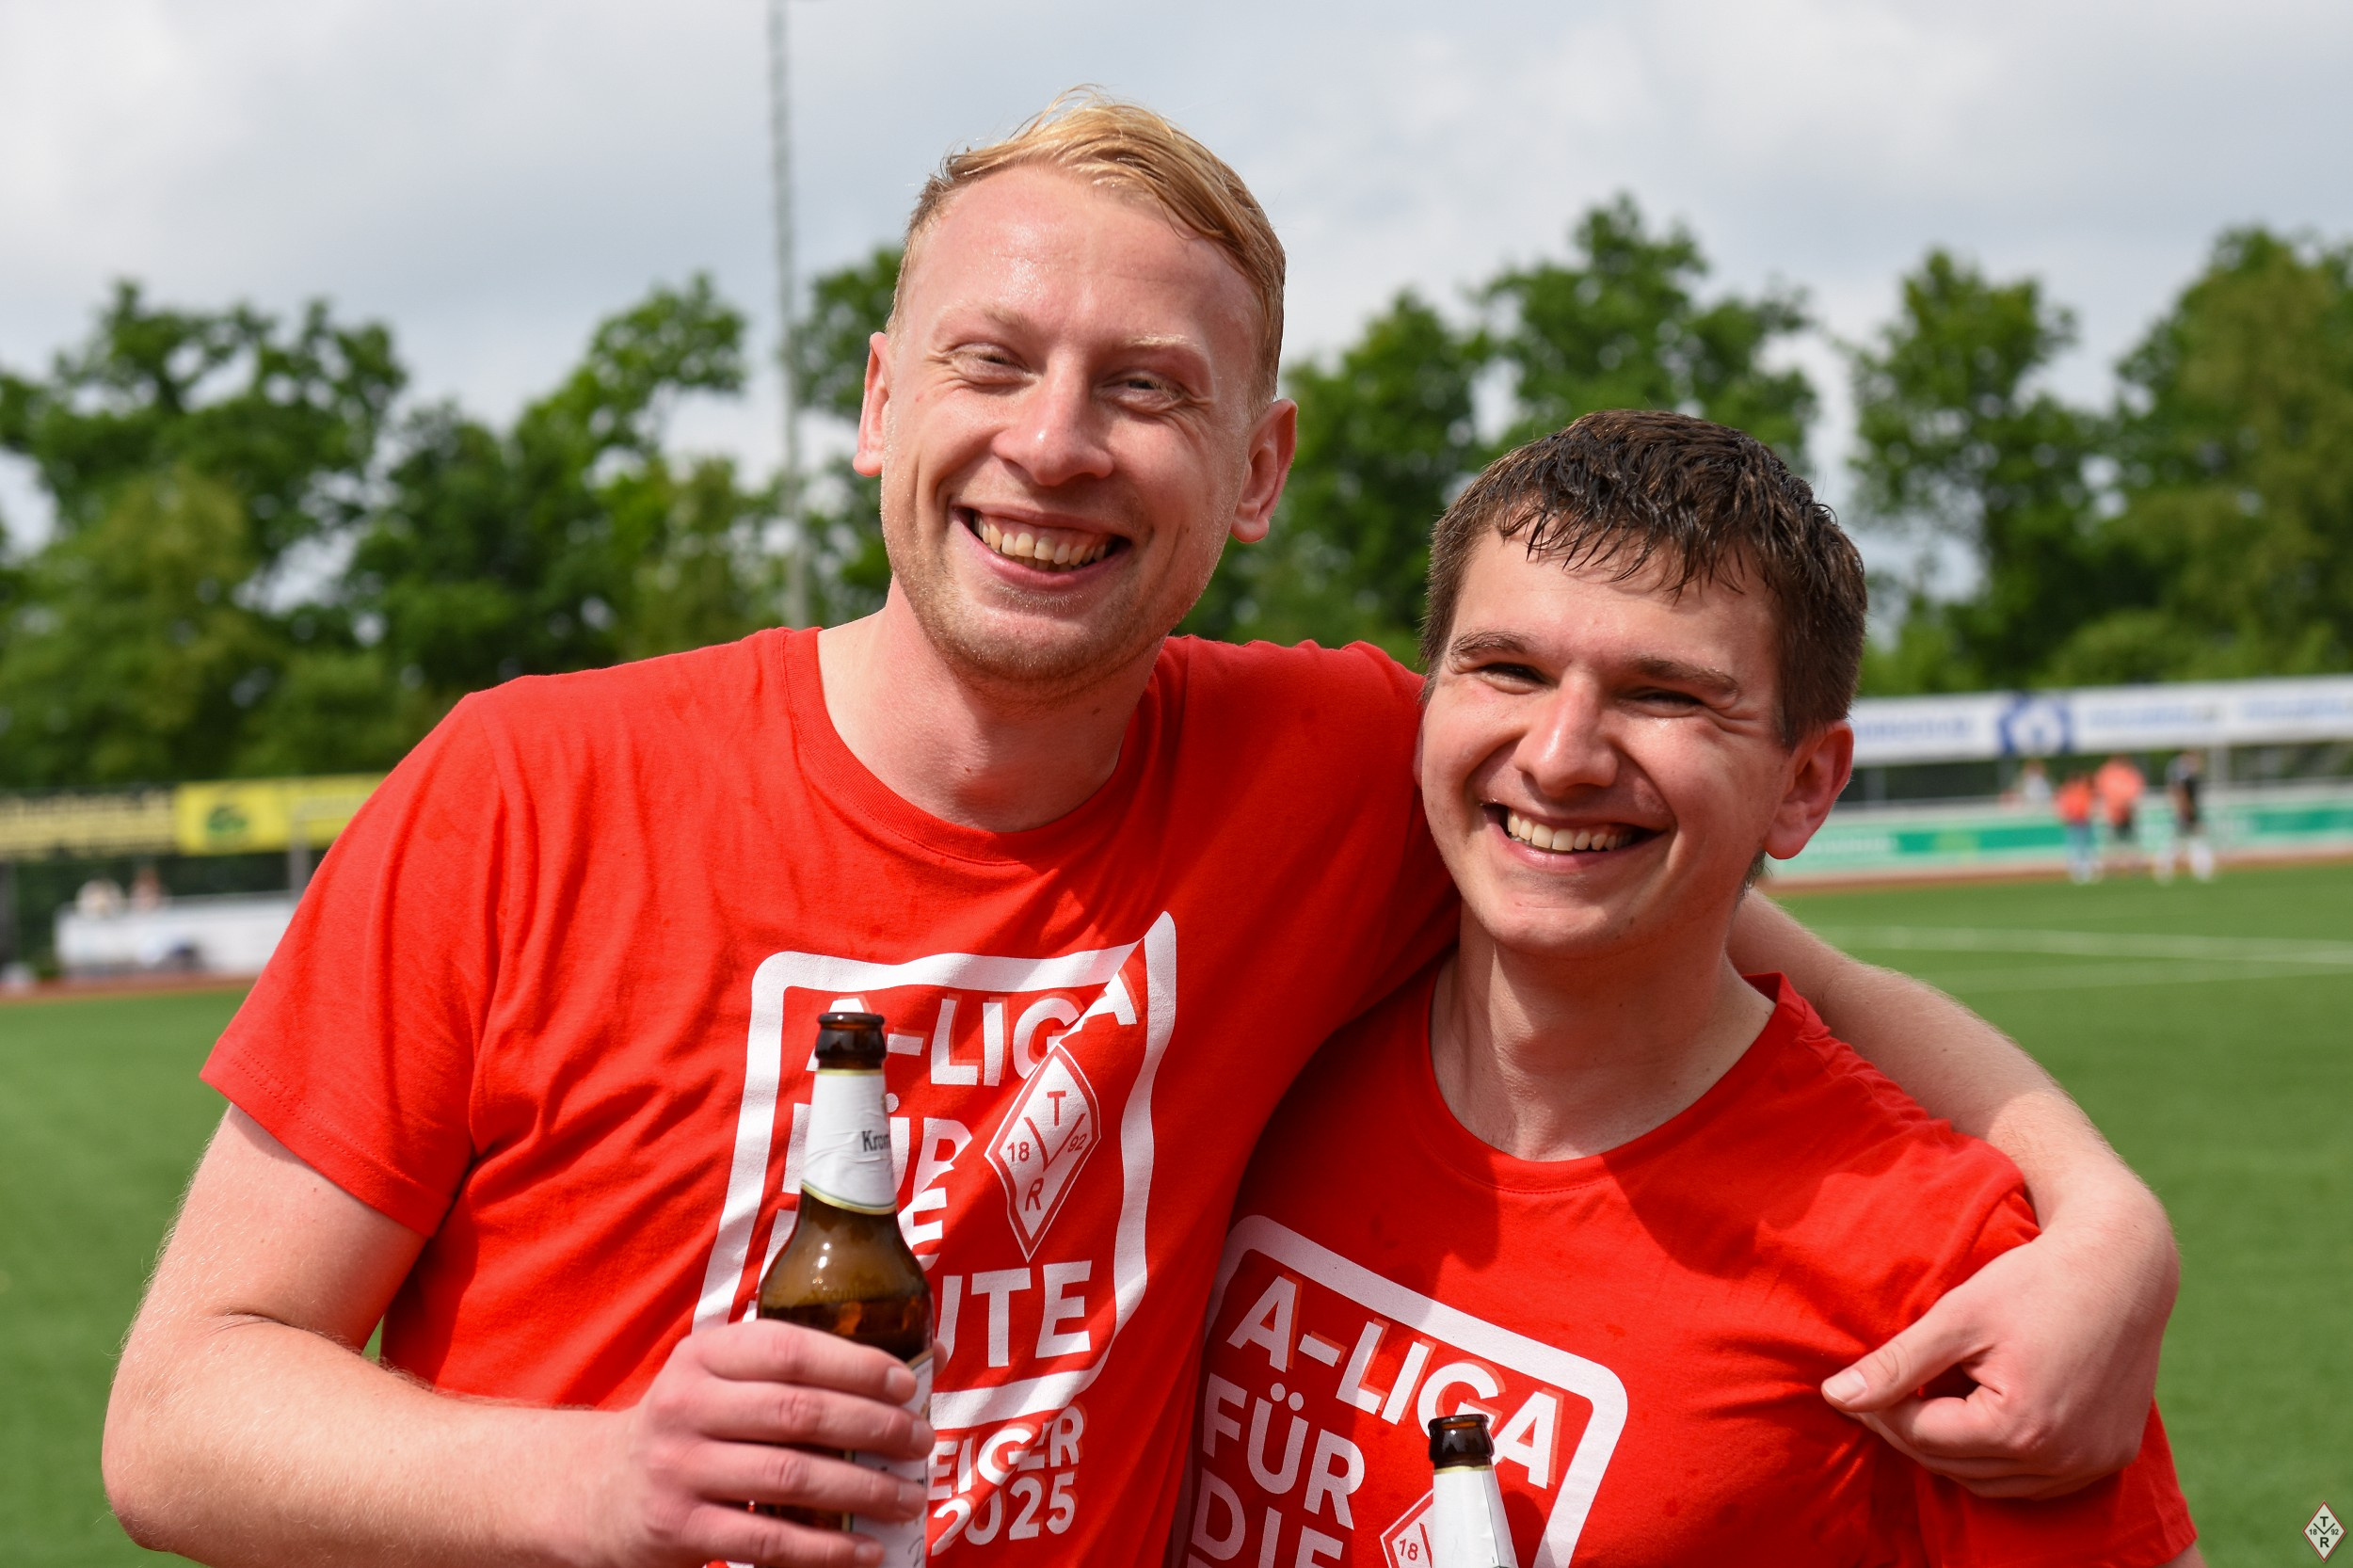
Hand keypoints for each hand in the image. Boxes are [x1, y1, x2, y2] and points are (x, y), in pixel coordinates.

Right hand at [581, 1320, 932, 1566]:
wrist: (598, 1491)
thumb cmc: (691, 1427)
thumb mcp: (721, 1381)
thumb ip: (796, 1369)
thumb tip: (918, 1360)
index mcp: (705, 1356)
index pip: (790, 1350)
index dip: (856, 1365)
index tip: (907, 1384)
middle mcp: (687, 1405)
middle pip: (798, 1412)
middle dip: (872, 1428)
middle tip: (919, 1442)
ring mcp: (680, 1469)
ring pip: (789, 1477)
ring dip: (862, 1490)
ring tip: (908, 1498)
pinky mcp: (681, 1528)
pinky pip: (768, 1540)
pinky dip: (826, 1549)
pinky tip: (866, 1549)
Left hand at [1820, 1187, 2178, 1497]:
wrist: (2125, 1266)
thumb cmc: (2036, 1281)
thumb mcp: (1956, 1317)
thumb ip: (1896, 1364)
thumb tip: (1833, 1397)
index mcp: (2020, 1428)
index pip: (1923, 1438)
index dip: (1880, 1412)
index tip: (1851, 1388)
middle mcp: (2062, 1460)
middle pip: (1957, 1465)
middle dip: (1911, 1432)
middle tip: (1880, 1397)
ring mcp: (2093, 1463)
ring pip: (1996, 1482)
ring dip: (1955, 1453)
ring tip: (1926, 1405)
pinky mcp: (2113, 1455)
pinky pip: (2041, 1479)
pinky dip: (2003, 1460)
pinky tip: (1980, 1422)